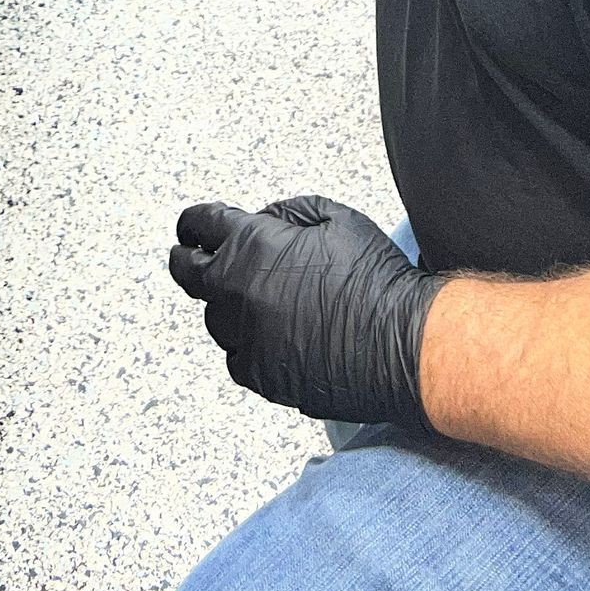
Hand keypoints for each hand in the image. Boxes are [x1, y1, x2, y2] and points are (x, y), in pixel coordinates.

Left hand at [168, 195, 446, 428]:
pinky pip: (238, 358)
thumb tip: (263, 222)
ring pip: (215, 319)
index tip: (191, 227)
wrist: (402, 344)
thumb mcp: (335, 218)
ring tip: (256, 301)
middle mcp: (237, 292)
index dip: (193, 223)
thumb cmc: (375, 278)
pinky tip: (274, 337)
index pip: (199, 225)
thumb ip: (288, 213)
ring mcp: (246, 338)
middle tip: (191, 257)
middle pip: (187, 273)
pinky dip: (248, 346)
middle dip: (187, 260)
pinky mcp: (262, 377)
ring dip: (228, 306)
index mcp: (251, 245)